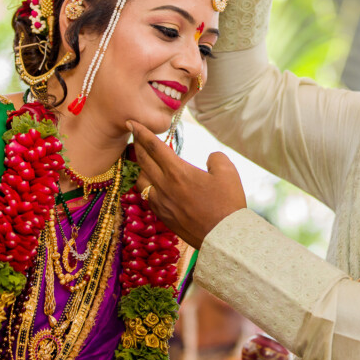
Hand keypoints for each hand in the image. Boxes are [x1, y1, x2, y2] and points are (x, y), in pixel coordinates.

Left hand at [129, 120, 246, 248]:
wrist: (224, 237)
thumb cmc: (228, 203)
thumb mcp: (228, 171)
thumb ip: (215, 157)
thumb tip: (209, 159)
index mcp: (178, 172)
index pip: (154, 146)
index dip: (141, 132)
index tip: (132, 122)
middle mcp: (164, 186)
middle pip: (143, 161)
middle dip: (137, 145)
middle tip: (135, 135)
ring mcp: (161, 203)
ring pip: (141, 180)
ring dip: (142, 167)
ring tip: (147, 162)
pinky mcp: (163, 216)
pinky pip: (147, 196)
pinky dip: (148, 186)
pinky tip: (155, 185)